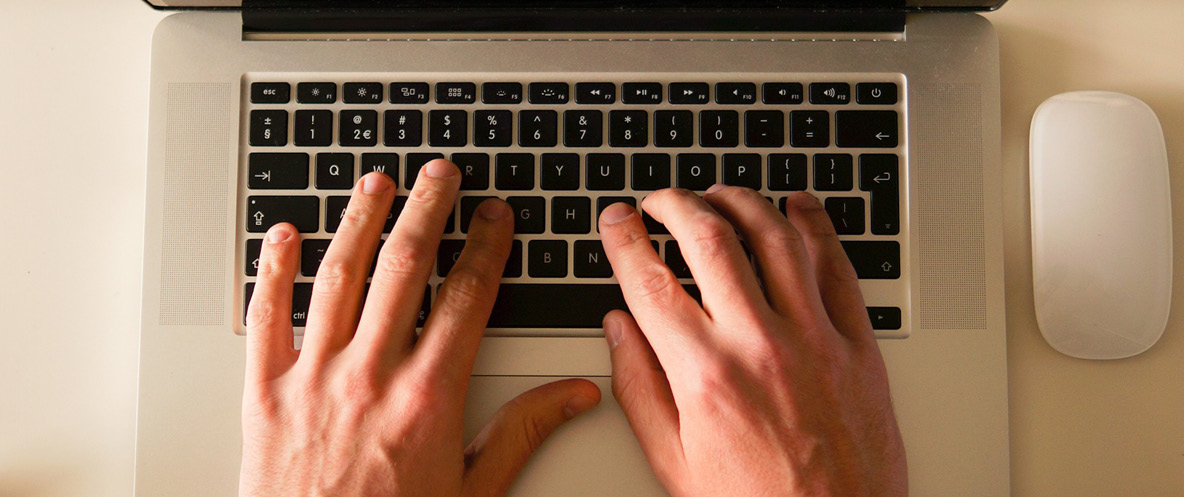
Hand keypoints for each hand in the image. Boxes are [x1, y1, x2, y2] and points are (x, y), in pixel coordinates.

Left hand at [240, 162, 600, 496]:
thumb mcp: (475, 490)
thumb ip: (524, 433)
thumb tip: (576, 396)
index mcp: (427, 397)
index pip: (467, 298)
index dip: (486, 247)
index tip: (494, 217)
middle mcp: (370, 376)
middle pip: (405, 269)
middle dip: (427, 212)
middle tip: (441, 176)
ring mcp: (313, 378)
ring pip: (339, 278)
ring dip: (360, 222)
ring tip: (376, 184)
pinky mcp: (264, 392)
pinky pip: (265, 316)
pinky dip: (273, 270)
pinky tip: (284, 234)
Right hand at [598, 186, 906, 496]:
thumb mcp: (674, 462)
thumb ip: (639, 388)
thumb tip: (619, 329)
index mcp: (704, 376)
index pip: (650, 281)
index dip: (626, 239)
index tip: (618, 220)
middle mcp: (758, 346)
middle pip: (709, 241)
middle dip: (676, 205)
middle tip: (661, 201)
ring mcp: (815, 341)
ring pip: (776, 238)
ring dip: (742, 202)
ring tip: (720, 194)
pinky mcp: (859, 347)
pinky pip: (837, 267)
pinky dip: (816, 226)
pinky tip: (800, 208)